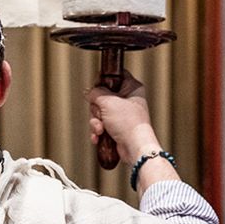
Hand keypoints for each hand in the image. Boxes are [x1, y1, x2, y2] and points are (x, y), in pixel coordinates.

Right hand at [86, 71, 179, 192]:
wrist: (134, 147)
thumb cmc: (129, 123)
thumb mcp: (108, 102)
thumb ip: (96, 93)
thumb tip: (89, 92)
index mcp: (132, 87)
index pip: (114, 76)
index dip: (102, 82)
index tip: (96, 90)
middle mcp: (128, 99)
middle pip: (102, 96)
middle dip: (97, 109)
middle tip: (101, 115)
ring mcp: (123, 114)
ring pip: (100, 112)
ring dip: (96, 122)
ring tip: (100, 129)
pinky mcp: (118, 127)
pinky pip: (102, 124)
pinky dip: (98, 131)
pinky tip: (98, 137)